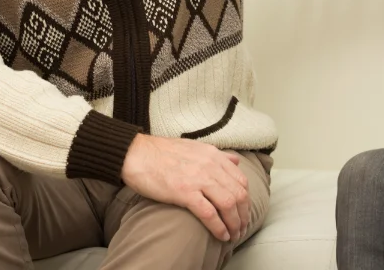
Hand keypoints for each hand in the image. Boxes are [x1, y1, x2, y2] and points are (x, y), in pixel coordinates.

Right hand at [120, 134, 250, 241]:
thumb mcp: (195, 147)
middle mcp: (210, 166)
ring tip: (234, 235)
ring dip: (235, 223)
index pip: (241, 180)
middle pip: (238, 194)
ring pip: (228, 204)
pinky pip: (209, 213)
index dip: (246, 200)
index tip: (244, 212)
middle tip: (242, 228)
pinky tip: (221, 235)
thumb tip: (235, 161)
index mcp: (214, 156)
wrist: (137, 153)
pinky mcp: (184, 192)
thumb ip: (217, 155)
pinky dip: (219, 227)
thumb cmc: (162, 152)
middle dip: (244, 215)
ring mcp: (199, 179)